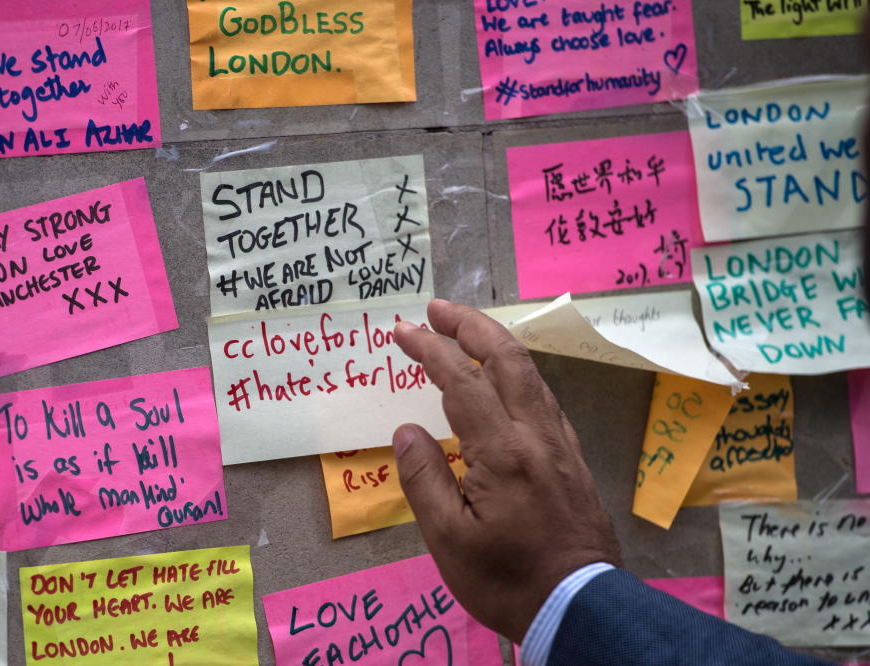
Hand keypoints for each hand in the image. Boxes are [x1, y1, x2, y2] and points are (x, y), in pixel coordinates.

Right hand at [392, 299, 620, 643]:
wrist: (580, 606)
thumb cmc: (506, 580)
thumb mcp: (448, 540)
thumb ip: (424, 479)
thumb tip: (406, 431)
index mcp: (502, 452)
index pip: (462, 382)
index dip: (430, 349)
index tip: (403, 331)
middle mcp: (536, 435)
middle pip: (507, 359)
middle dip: (470, 325)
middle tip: (437, 308)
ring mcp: (560, 443)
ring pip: (531, 375)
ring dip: (496, 343)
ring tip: (466, 330)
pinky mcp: (572, 457)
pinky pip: (544, 399)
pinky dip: (518, 374)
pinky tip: (506, 378)